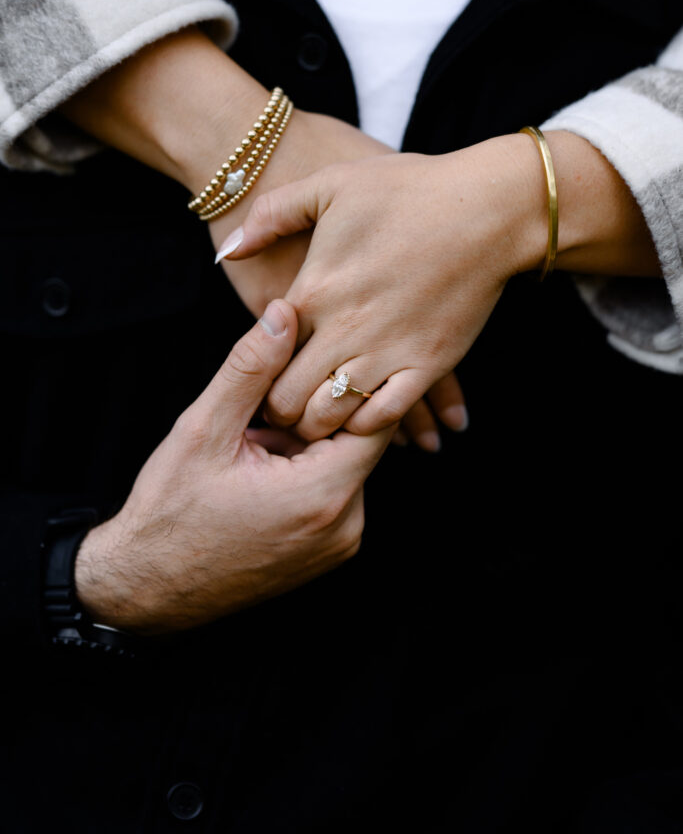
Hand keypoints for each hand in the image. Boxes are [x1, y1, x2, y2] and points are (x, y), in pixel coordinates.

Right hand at [74, 300, 392, 633]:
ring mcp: (340, 544)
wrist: (147, 587)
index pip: (377, 415)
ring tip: (258, 443)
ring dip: (311, 442)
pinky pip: (336, 492)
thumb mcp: (204, 430)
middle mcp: (346, 526)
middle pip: (363, 439)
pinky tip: (263, 470)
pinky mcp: (328, 552)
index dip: (349, 380)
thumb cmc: (171, 512)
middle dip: (321, 412)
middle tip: (268, 407)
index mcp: (324, 495)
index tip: (318, 360)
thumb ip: (250, 368)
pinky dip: (309, 470)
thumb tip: (284, 312)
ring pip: (347, 463)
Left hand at [212, 109, 468, 449]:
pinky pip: (386, 416)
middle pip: (289, 398)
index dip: (254, 374)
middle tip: (283, 412)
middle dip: (280, 411)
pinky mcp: (428, 363)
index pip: (263, 355)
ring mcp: (387, 350)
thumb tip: (228, 250)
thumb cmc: (407, 189)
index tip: (259, 380)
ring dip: (320, 424)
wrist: (486, 207)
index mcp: (313, 290)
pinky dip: (369, 426)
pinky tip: (363, 418)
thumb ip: (270, 215)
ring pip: (333, 416)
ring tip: (318, 419)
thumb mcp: (329, 184)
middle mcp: (344, 329)